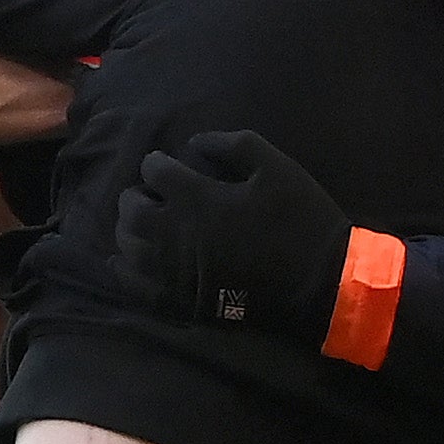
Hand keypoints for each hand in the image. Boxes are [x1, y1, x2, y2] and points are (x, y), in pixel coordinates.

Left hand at [111, 130, 351, 345]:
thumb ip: (233, 145)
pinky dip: (125, 270)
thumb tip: (197, 142)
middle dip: (135, 197)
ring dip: (129, 231)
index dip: (157, 163)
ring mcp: (174, 271)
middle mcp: (175, 234)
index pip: (154, 171)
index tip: (166, 166)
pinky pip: (135, 286)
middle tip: (149, 196)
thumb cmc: (299, 220)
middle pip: (130, 210)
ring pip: (127, 248)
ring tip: (144, 227)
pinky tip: (129, 262)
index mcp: (196, 198)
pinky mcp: (181, 300)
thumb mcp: (275, 167)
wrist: (318, 283)